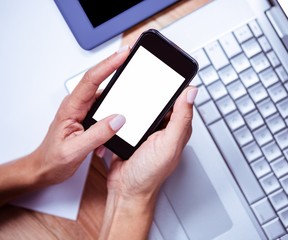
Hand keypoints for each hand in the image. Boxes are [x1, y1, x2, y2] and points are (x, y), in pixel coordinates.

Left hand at [33, 49, 129, 185]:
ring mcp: (83, 110)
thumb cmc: (54, 159)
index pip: (91, 80)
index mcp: (71, 108)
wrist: (45, 168)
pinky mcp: (89, 116)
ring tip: (132, 75)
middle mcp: (77, 105)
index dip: (108, 65)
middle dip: (115, 65)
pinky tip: (123, 108)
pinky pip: (105, 106)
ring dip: (118, 85)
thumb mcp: (76, 150)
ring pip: (104, 93)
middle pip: (98, 79)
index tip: (122, 55)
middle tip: (131, 56)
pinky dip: (116, 105)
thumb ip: (98, 134)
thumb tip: (118, 119)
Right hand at [106, 86, 196, 197]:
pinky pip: (133, 114)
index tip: (170, 70)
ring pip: (146, 106)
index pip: (182, 99)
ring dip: (140, 99)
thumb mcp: (168, 144)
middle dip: (155, 89)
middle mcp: (165, 127)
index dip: (178, 84)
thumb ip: (181, 119)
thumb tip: (191, 93)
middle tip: (147, 76)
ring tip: (135, 88)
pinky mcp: (134, 131)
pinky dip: (128, 109)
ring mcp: (149, 129)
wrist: (126, 190)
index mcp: (178, 128)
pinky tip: (124, 105)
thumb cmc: (149, 174)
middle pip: (162, 100)